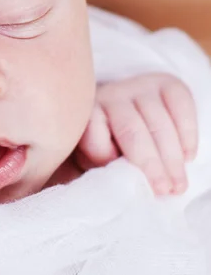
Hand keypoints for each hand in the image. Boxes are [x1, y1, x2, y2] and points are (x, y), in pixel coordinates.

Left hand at [74, 73, 197, 195]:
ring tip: (178, 185)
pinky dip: (188, 133)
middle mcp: (112, 94)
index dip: (107, 161)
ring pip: (159, 123)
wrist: (123, 112)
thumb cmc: (106, 143)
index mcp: (87, 114)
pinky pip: (182, 105)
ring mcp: (140, 86)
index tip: (120, 182)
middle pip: (132, 131)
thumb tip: (118, 189)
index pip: (95, 139)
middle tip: (164, 191)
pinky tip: (187, 157)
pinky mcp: (166, 83)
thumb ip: (101, 170)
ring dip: (172, 159)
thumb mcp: (93, 158)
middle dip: (150, 166)